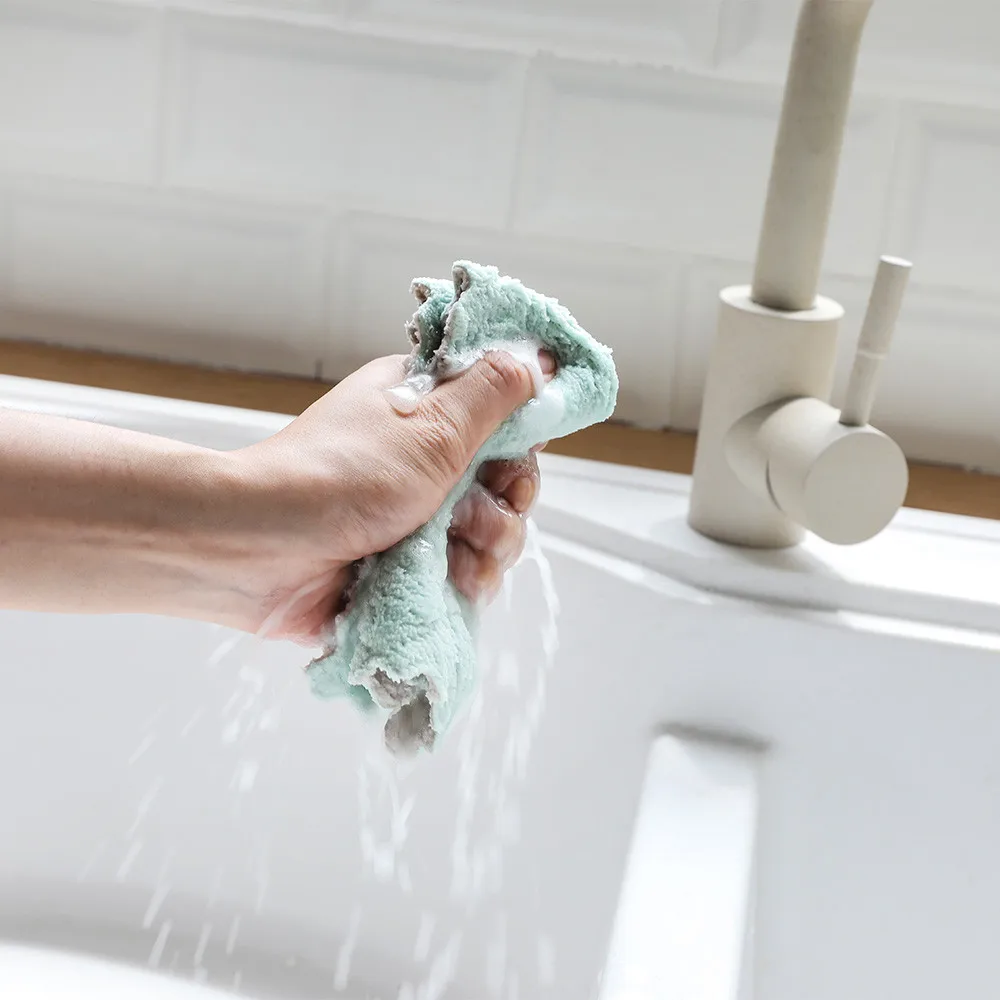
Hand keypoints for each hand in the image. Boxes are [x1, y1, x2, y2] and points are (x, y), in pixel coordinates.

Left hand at [229, 351, 554, 643]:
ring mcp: (413, 513)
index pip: (501, 416)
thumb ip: (495, 391)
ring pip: (489, 531)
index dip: (521, 440)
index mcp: (424, 407)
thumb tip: (539, 356)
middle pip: (502, 480)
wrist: (261, 552)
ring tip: (455, 554)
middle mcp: (420, 457)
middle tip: (477, 514)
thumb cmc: (341, 476)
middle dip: (506, 504)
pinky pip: (462, 572)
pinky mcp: (405, 564)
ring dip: (487, 547)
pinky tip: (450, 583)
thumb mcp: (432, 424)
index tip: (519, 458)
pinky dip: (465, 579)